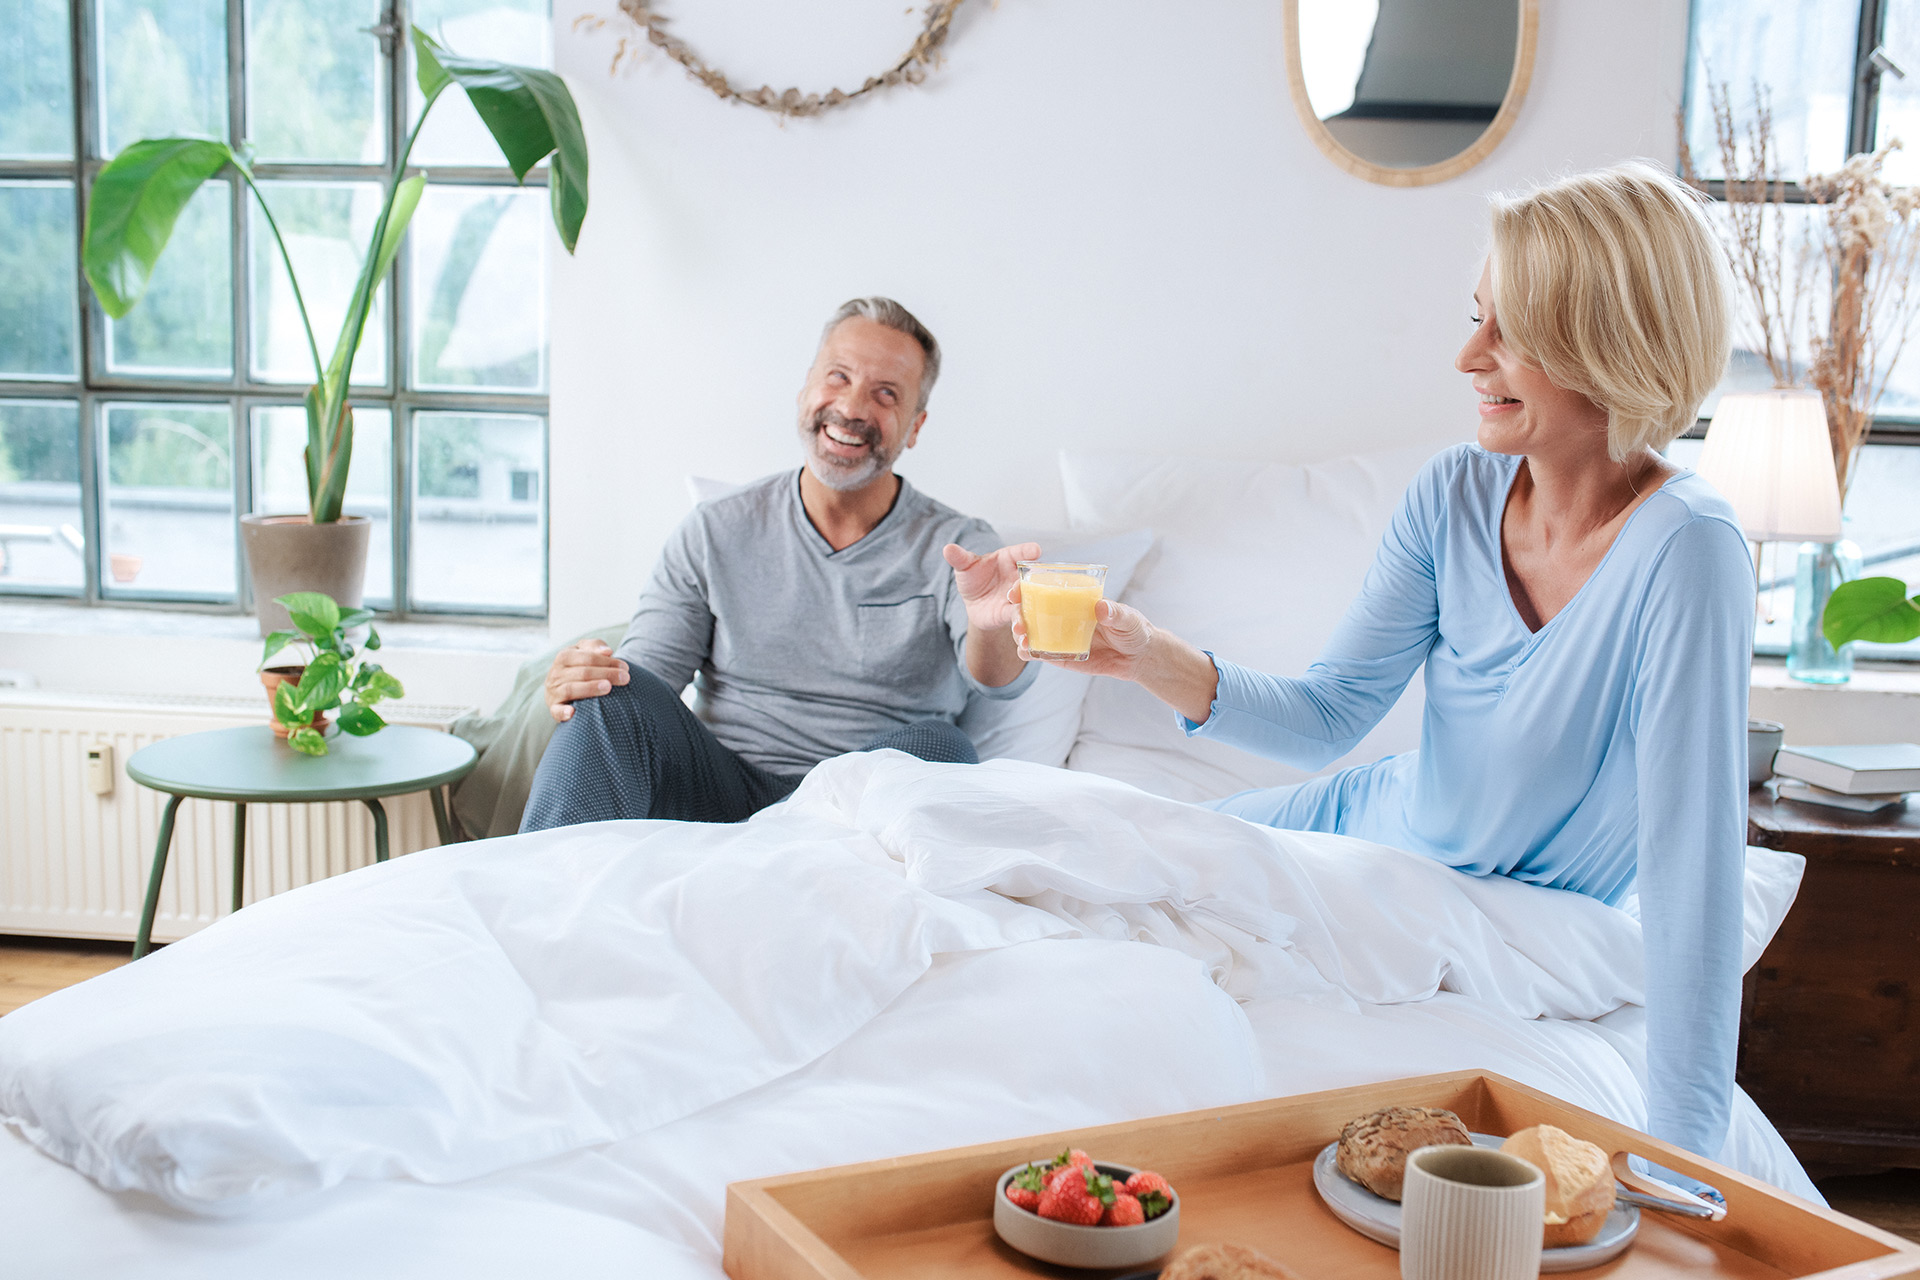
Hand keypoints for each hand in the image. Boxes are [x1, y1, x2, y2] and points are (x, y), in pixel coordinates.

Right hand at [544, 639, 628, 721]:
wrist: (558, 684)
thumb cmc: (578, 665)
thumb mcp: (584, 651)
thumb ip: (594, 647)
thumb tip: (607, 651)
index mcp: (564, 656)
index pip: (588, 657)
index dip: (607, 661)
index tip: (625, 667)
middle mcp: (556, 673)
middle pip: (583, 673)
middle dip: (606, 674)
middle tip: (625, 678)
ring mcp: (554, 691)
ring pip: (571, 689)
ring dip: (590, 688)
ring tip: (608, 688)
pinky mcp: (554, 707)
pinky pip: (556, 711)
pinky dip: (563, 712)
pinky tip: (573, 712)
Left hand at [942, 541, 1038, 634]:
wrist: (975, 602)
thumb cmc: (974, 577)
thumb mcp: (965, 567)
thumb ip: (959, 558)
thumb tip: (948, 548)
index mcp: (1008, 560)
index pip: (1019, 553)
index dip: (1027, 551)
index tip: (1036, 550)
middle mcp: (1017, 578)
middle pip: (1025, 580)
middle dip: (1021, 587)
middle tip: (1013, 593)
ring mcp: (1017, 597)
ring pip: (1025, 603)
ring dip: (1024, 613)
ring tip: (1019, 624)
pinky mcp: (1011, 614)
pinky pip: (1019, 621)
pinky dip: (1021, 630)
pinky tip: (1021, 639)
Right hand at [1009, 592, 1155, 679]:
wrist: (1137, 657)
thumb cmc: (1133, 629)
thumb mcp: (1127, 617)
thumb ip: (1115, 612)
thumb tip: (1101, 607)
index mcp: (1073, 598)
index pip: (1044, 588)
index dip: (1025, 588)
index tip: (1015, 592)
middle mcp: (1062, 615)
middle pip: (1030, 610)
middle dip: (1017, 614)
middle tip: (1019, 623)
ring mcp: (1059, 635)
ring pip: (1030, 632)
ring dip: (1020, 634)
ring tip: (1022, 639)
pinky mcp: (1061, 656)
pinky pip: (1040, 653)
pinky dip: (1029, 653)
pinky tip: (1026, 652)